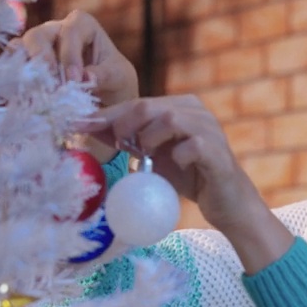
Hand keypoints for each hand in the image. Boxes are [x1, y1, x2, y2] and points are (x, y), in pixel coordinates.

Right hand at [15, 10, 137, 160]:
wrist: (105, 104)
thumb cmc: (114, 84)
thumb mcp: (119, 78)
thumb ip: (105, 75)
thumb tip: (85, 77)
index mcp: (83, 26)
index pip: (72, 28)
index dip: (71, 52)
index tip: (75, 79)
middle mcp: (55, 32)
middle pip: (38, 35)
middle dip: (42, 59)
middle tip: (51, 86)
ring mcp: (37, 49)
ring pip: (19, 49)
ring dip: (25, 71)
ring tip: (35, 93)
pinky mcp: (25, 69)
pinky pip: (10, 69)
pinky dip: (12, 82)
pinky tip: (20, 98)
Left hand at [76, 96, 292, 272]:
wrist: (227, 203)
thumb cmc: (190, 176)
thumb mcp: (155, 156)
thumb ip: (130, 141)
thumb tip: (92, 129)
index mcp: (181, 106)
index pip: (138, 103)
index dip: (108, 114)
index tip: (80, 124)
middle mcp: (197, 111)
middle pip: (151, 105)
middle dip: (125, 123)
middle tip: (118, 145)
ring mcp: (210, 130)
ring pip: (171, 119)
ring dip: (150, 137)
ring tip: (145, 155)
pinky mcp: (218, 152)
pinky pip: (193, 146)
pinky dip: (177, 155)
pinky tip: (174, 165)